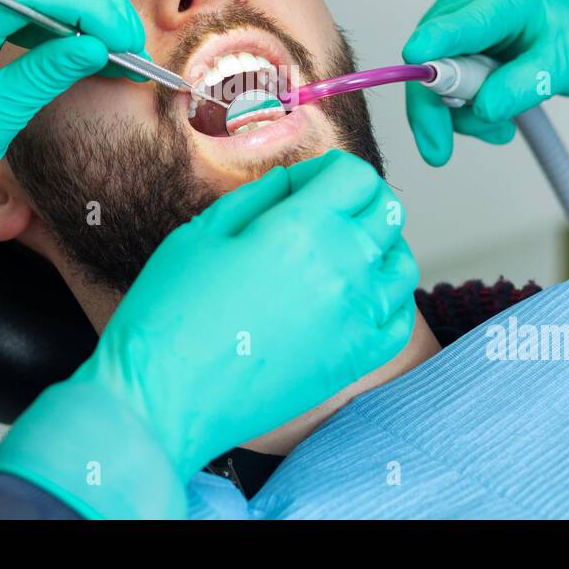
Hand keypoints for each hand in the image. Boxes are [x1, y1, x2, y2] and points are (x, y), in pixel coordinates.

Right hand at [0, 150, 418, 517]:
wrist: (166, 397)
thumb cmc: (171, 312)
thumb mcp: (202, 233)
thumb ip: (255, 198)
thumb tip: (289, 182)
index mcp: (303, 227)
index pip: (356, 176)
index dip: (330, 171)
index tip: (303, 185)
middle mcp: (343, 267)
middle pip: (386, 211)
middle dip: (357, 200)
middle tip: (320, 213)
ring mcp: (357, 317)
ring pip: (402, 261)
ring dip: (378, 247)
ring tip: (338, 254)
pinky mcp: (357, 359)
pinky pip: (400, 316)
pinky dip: (387, 297)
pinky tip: (355, 296)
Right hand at [402, 0, 568, 165]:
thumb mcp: (566, 65)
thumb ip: (524, 85)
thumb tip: (482, 107)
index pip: (460, 22)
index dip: (434, 43)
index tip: (414, 59)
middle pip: (432, 57)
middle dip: (437, 108)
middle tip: (439, 153)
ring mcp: (460, 18)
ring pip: (433, 78)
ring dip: (459, 114)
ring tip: (501, 129)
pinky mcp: (456, 40)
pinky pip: (442, 83)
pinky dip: (463, 110)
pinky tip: (495, 119)